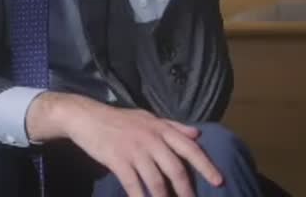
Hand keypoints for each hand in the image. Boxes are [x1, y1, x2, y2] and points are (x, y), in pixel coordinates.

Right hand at [44, 95, 222, 196]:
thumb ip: (173, 126)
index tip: (219, 181)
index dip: (205, 165)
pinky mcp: (118, 160)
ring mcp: (134, 150)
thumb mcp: (147, 117)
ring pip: (156, 181)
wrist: (86, 116)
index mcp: (160, 128)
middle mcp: (151, 139)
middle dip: (187, 190)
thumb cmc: (118, 119)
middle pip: (175, 169)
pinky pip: (133, 185)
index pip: (189, 147)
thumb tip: (197, 134)